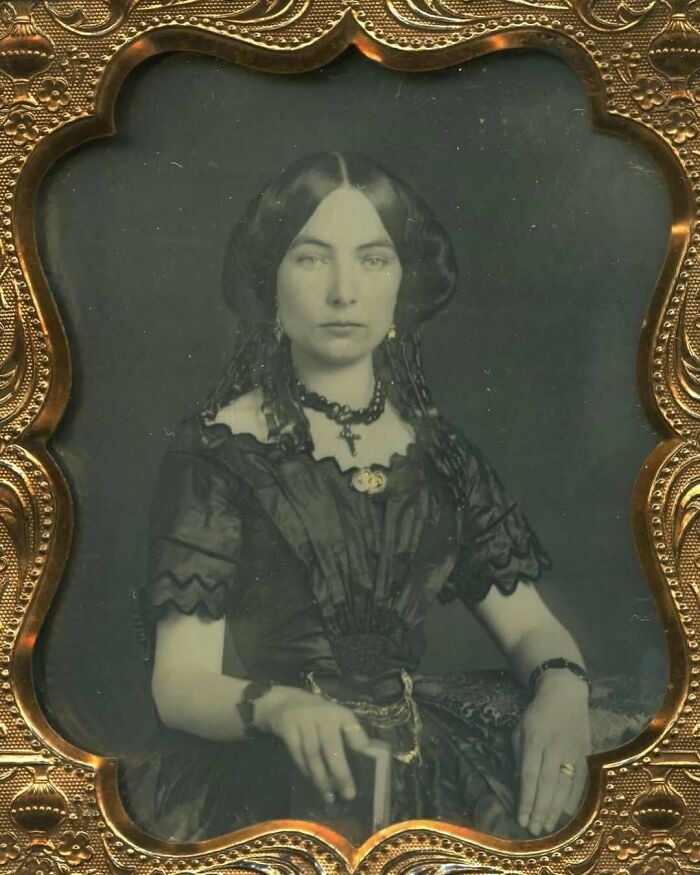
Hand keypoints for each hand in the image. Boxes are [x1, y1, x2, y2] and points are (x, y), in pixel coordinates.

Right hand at [254, 686, 369, 803]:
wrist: (287, 701)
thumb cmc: (319, 717)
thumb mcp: (336, 720)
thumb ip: (349, 737)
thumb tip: (362, 764)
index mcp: (339, 713)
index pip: (351, 727)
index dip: (358, 740)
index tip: (364, 755)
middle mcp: (323, 714)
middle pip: (331, 745)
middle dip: (341, 772)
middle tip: (348, 794)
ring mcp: (304, 720)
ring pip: (313, 753)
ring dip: (321, 777)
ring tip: (329, 796)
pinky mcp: (288, 727)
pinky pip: (297, 753)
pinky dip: (305, 770)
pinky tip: (312, 781)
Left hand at [512, 670, 591, 835]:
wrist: (565, 694)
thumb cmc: (537, 714)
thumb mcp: (520, 728)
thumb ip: (518, 756)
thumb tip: (519, 786)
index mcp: (534, 739)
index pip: (529, 775)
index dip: (526, 800)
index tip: (521, 819)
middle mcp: (555, 746)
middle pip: (548, 785)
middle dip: (540, 810)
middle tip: (534, 831)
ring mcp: (573, 750)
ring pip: (566, 786)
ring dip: (556, 810)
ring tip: (547, 828)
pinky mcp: (587, 753)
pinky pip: (582, 782)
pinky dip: (575, 800)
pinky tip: (567, 816)